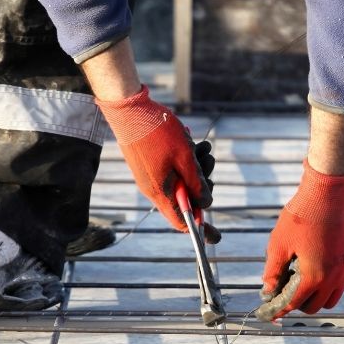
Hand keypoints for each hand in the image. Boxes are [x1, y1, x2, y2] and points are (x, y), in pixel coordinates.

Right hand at [97, 86, 217, 239]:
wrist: (128, 108)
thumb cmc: (157, 131)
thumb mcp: (185, 157)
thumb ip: (197, 183)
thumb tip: (206, 203)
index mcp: (161, 193)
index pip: (182, 222)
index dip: (201, 228)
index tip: (215, 235)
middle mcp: (153, 189)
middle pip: (184, 200)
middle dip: (202, 185)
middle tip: (209, 163)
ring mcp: (149, 176)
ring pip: (180, 180)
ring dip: (195, 167)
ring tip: (203, 147)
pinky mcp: (148, 164)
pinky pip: (171, 168)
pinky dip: (184, 158)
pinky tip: (190, 140)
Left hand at [256, 161, 343, 321]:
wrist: (327, 194)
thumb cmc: (301, 216)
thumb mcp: (278, 244)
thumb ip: (272, 271)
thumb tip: (268, 290)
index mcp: (314, 276)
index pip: (294, 303)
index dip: (279, 309)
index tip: (269, 312)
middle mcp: (332, 277)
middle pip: (314, 307)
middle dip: (297, 304)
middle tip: (284, 292)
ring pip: (331, 299)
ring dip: (315, 298)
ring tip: (301, 284)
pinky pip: (341, 284)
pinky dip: (328, 286)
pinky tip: (315, 272)